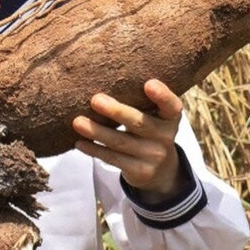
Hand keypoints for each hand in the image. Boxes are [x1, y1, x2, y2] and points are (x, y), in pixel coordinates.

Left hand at [72, 78, 189, 202]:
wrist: (161, 170)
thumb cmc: (150, 130)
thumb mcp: (155, 116)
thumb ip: (141, 101)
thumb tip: (103, 78)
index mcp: (170, 118)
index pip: (171, 105)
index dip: (162, 95)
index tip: (148, 83)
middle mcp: (165, 137)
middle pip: (140, 123)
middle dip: (117, 111)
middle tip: (95, 99)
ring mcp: (153, 156)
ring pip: (120, 142)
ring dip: (97, 132)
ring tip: (77, 122)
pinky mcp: (139, 172)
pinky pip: (113, 159)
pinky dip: (94, 150)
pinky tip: (80, 142)